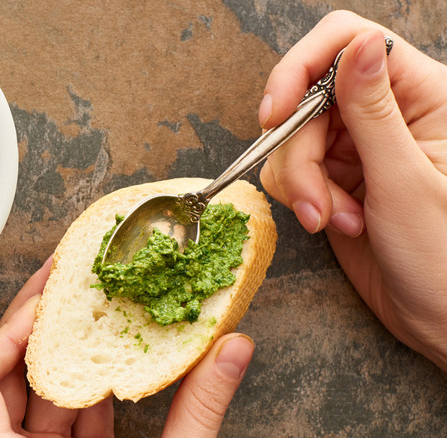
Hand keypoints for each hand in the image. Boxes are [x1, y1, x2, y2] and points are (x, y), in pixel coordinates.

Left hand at [0, 258, 254, 436]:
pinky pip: (59, 422)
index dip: (4, 333)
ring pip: (34, 397)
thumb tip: (233, 347)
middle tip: (79, 285)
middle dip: (45, 329)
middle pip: (1, 376)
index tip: (51, 302)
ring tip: (105, 316)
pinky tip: (118, 374)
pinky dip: (84, 396)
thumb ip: (196, 413)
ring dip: (70, 359)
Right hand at [259, 10, 446, 369]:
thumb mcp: (407, 181)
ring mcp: (358, 145)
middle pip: (307, 98)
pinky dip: (300, 198)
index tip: (274, 114)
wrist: (441, 320)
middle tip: (313, 204)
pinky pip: (291, 170)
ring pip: (292, 138)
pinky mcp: (335, 175)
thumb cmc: (445, 257)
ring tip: (334, 221)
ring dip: (301, 184)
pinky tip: (334, 223)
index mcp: (422, 96)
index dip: (301, 67)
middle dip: (299, 155)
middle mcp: (386, 112)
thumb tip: (358, 44)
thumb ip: (373, 111)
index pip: (347, 42)